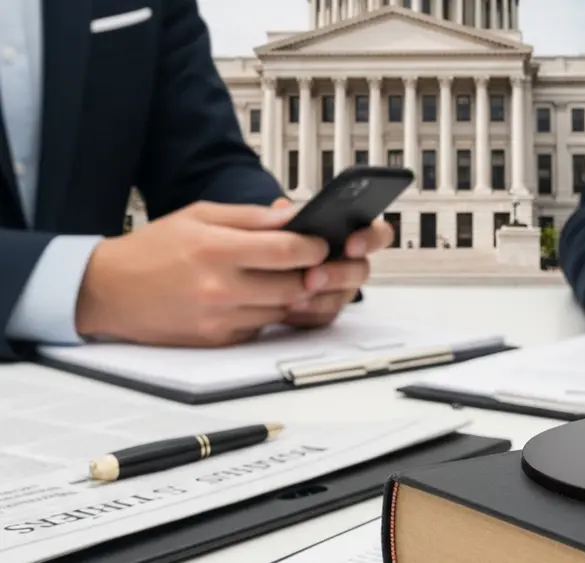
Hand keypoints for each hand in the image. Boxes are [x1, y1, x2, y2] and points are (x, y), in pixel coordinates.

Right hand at [75, 201, 329, 346]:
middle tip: (315, 262)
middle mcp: (220, 288)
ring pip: (284, 310)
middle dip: (313, 274)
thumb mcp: (199, 216)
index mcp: (217, 250)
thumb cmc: (152, 250)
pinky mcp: (219, 340)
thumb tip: (293, 215)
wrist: (108, 291)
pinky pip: (263, 327)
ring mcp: (220, 319)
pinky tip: (264, 296)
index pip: (288, 251)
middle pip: (295, 286)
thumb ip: (251, 217)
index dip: (315, 246)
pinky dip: (272, 312)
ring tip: (292, 276)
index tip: (321, 243)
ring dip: (296, 295)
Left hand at [270, 198, 393, 327]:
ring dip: (321, 298)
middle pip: (362, 270)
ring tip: (294, 297)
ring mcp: (341, 288)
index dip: (370, 239)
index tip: (351, 245)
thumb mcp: (280, 223)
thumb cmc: (281, 244)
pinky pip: (326, 316)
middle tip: (313, 277)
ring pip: (344, 297)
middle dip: (338, 274)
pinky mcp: (326, 310)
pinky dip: (308, 314)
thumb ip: (287, 216)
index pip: (378, 233)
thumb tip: (284, 208)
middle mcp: (351, 263)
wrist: (266, 274)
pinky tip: (290, 309)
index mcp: (350, 234)